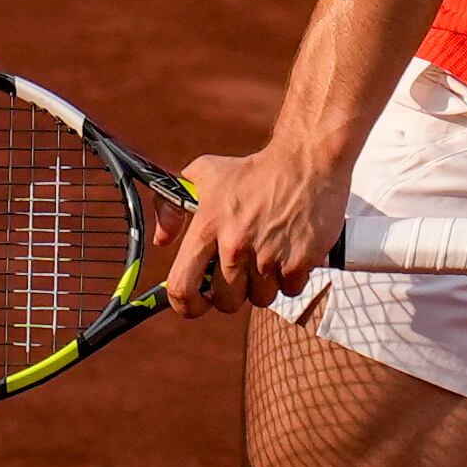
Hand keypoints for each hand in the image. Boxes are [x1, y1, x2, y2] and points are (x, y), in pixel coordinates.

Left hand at [158, 143, 347, 317]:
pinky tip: (290, 249)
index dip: (186, 305)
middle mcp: (234, 245)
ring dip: (264, 283)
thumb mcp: (203, 174)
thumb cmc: (252, 171)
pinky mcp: (298, 262)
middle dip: (233, 291)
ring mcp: (267, 256)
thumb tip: (161, 239)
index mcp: (208, 227)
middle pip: (226, 302)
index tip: (197, 303)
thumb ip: (172, 205)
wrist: (305, 162)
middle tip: (243, 267)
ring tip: (269, 251)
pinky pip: (289, 291)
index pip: (182, 286)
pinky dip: (290, 277)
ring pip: (260, 299)